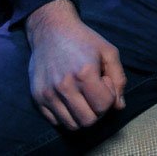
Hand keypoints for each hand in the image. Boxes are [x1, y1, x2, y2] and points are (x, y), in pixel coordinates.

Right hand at [26, 0, 125, 130]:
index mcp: (84, 73)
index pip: (103, 106)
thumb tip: (119, 106)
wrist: (51, 31)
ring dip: (82, 115)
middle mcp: (64, 87)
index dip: (110, 97)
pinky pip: (56, 121)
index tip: (105, 82)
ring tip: (83, 96)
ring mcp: (48, 94)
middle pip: (88, 121)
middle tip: (96, 94)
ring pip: (71, 125)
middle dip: (98, 111)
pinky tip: (70, 98)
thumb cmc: (83, 40)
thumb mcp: (108, 51)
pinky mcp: (36, 98)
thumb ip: (119, 79)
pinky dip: (67, 115)